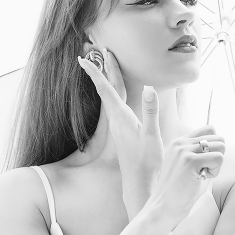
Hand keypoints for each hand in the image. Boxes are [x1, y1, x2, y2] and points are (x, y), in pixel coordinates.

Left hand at [77, 49, 163, 191]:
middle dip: (103, 69)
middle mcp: (116, 119)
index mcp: (121, 117)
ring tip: (107, 65)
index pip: (106, 89)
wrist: (139, 184)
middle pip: (108, 89)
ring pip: (111, 96)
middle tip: (98, 51)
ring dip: (108, 79)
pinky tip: (118, 93)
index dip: (96, 72)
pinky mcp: (122, 131)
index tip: (83, 59)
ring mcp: (118, 126)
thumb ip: (150, 112)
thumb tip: (149, 88)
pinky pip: (116, 105)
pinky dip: (115, 92)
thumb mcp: (151, 136)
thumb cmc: (147, 162)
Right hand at [148, 126, 225, 229]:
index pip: (209, 129)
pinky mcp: (190, 161)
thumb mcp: (185, 166)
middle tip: (203, 171)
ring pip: (220, 146)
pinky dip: (215, 171)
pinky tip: (200, 179)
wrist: (162, 207)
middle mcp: (180, 142)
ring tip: (201, 175)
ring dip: (216, 164)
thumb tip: (221, 145)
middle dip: (217, 156)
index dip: (214, 147)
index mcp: (178, 142)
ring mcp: (184, 150)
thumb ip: (198, 153)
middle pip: (218, 137)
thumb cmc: (177, 192)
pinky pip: (219, 158)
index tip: (205, 163)